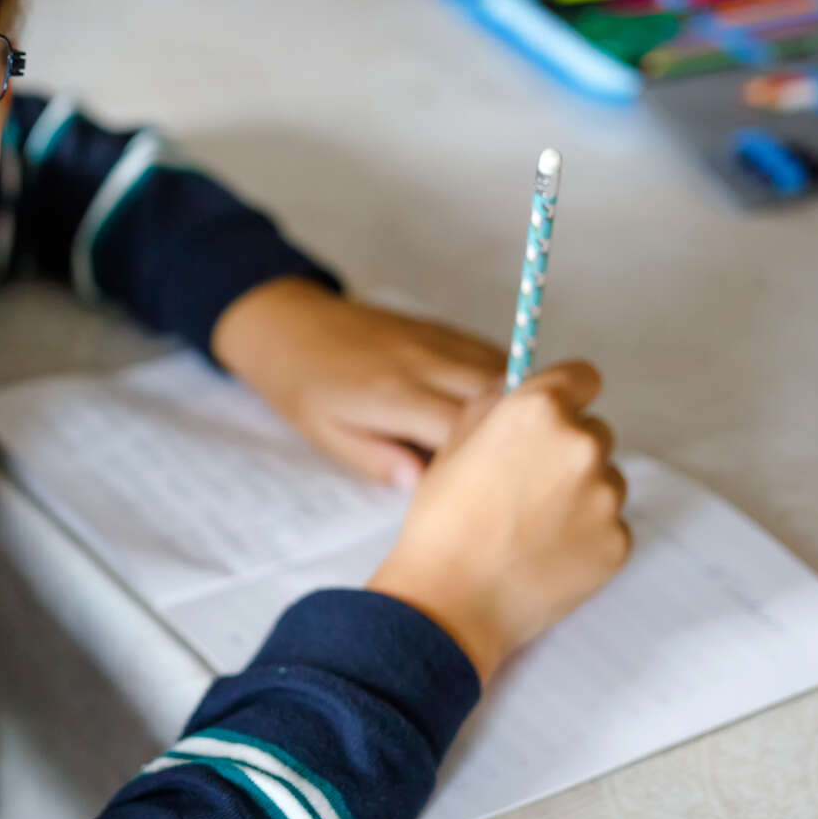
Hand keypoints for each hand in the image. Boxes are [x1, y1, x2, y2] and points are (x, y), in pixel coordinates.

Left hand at [210, 278, 505, 487]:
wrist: (290, 324)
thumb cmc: (303, 387)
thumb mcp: (327, 435)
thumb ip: (379, 462)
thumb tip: (427, 488)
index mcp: (396, 396)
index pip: (467, 433)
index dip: (489, 466)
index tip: (494, 494)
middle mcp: (428, 364)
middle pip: (504, 399)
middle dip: (523, 437)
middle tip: (527, 474)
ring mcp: (441, 342)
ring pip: (510, 374)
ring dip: (523, 410)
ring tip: (523, 448)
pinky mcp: (446, 330)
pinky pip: (496, 355)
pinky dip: (511, 385)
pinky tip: (505, 415)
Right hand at [365, 361, 631, 682]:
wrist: (451, 599)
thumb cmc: (443, 520)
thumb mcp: (453, 442)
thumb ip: (494, 403)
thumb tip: (518, 389)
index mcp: (540, 411)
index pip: (583, 377)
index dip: (565, 394)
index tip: (554, 412)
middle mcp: (583, 445)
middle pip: (594, 431)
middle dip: (566, 449)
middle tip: (524, 483)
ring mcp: (607, 496)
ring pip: (604, 480)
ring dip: (580, 492)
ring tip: (530, 523)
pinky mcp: (618, 541)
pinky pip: (608, 524)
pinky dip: (584, 533)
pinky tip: (544, 550)